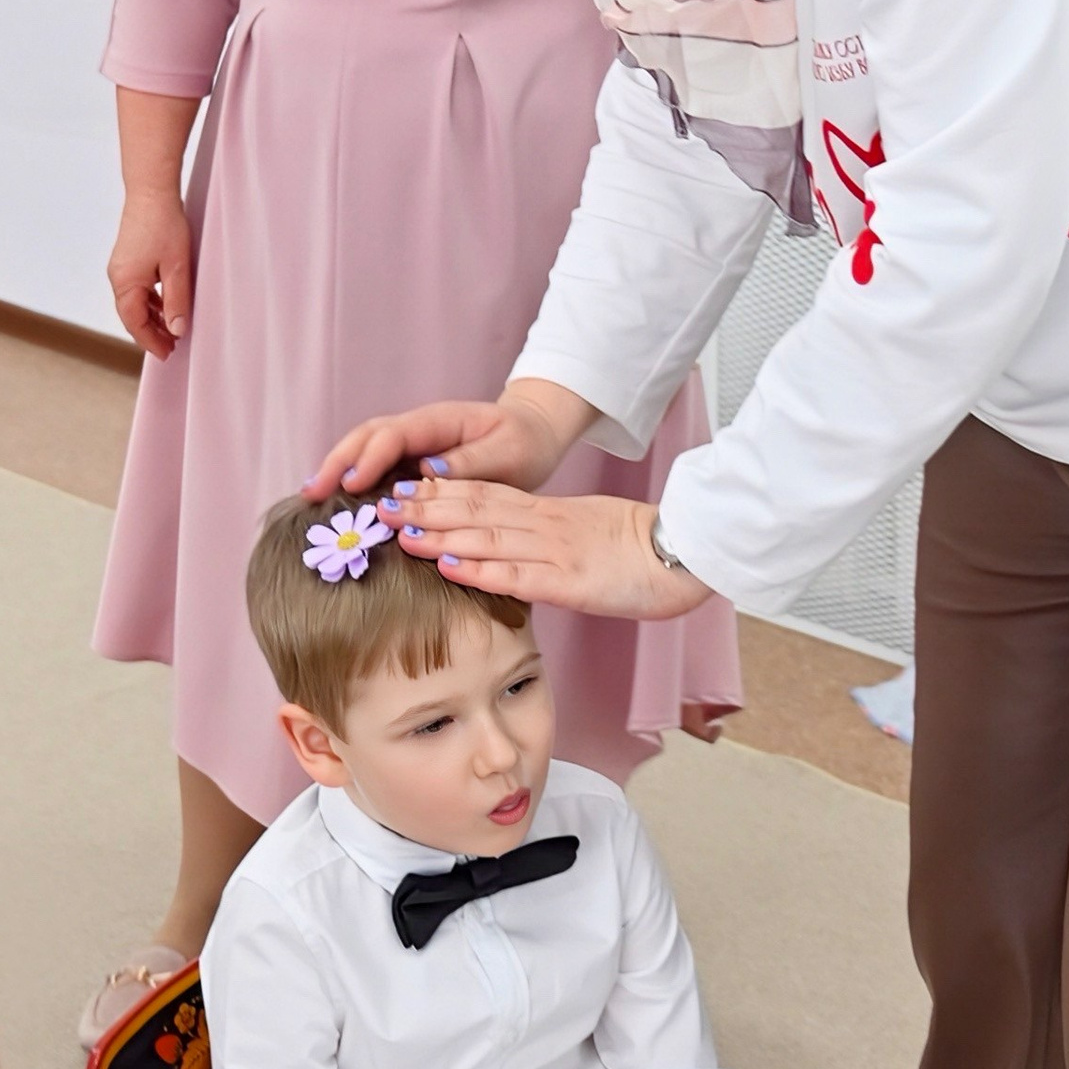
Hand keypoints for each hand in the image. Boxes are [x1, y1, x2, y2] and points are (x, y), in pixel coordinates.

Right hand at [108, 187, 192, 360]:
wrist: (151, 191)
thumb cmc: (164, 225)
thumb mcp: (176, 267)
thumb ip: (177, 301)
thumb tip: (176, 330)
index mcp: (125, 283)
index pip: (135, 323)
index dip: (152, 342)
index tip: (168, 354)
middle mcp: (118, 277)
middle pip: (132, 316)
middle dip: (151, 333)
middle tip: (172, 346)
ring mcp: (121, 268)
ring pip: (134, 303)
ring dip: (152, 318)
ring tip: (172, 329)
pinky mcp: (127, 259)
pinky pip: (136, 289)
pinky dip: (150, 302)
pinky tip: (165, 304)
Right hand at [310, 377, 592, 503]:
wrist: (532, 436)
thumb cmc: (523, 444)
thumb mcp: (509, 453)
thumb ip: (471, 462)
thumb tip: (427, 472)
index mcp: (439, 420)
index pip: (394, 435)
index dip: (369, 458)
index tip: (350, 484)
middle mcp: (418, 429)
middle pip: (367, 437)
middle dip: (336, 461)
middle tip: (311, 492)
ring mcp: (411, 445)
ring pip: (365, 451)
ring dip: (338, 470)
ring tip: (312, 496)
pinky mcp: (411, 463)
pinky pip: (377, 469)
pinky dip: (354, 482)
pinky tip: (337, 502)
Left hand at [381, 480, 709, 620]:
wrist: (688, 551)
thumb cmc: (645, 547)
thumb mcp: (589, 531)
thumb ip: (551, 534)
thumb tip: (514, 543)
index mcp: (549, 513)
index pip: (486, 494)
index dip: (441, 490)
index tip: (403, 486)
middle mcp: (544, 526)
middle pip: (475, 510)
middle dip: (424, 507)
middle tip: (379, 504)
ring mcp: (555, 551)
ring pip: (487, 537)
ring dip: (439, 534)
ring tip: (398, 531)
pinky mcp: (570, 581)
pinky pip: (517, 574)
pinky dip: (479, 569)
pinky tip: (448, 566)